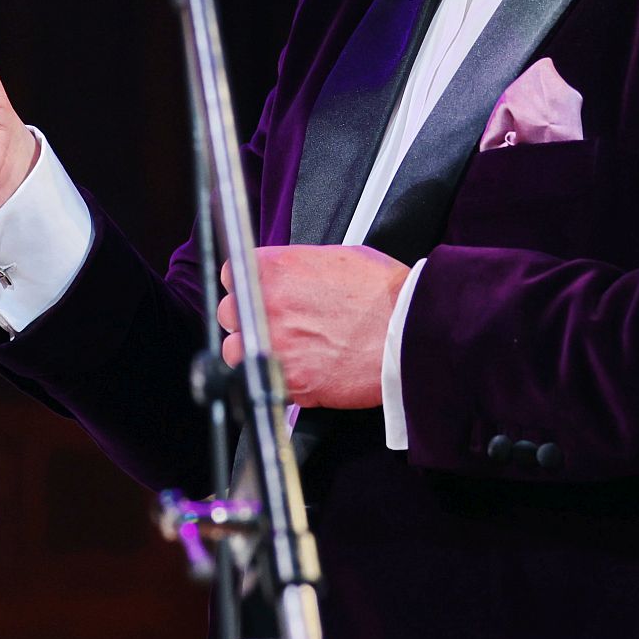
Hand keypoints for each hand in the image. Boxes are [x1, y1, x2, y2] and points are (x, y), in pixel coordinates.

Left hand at [217, 244, 408, 408]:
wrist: (410, 332)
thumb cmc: (385, 294)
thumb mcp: (339, 257)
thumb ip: (299, 266)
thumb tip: (288, 275)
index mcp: (277, 268)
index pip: (231, 275)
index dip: (242, 286)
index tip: (251, 294)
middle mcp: (267, 304)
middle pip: (228, 314)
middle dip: (244, 319)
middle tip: (270, 324)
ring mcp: (274, 345)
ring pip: (234, 352)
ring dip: (249, 352)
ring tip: (277, 351)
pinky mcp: (289, 381)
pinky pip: (260, 380)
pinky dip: (275, 378)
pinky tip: (298, 370)